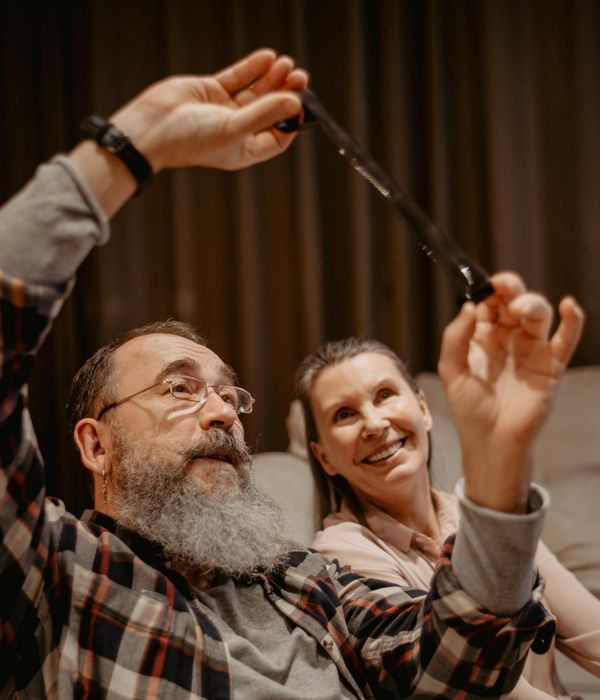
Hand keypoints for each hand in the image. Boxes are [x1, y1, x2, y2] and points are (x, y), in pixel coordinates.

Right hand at [110, 48, 307, 171]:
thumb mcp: (233, 129)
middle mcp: (236, 130)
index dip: (291, 121)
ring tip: (287, 63)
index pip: (277, 137)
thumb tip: (294, 102)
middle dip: (285, 93)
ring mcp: (224, 110)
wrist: (151, 128)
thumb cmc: (189, 140)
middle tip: (300, 77)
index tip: (301, 104)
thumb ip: (264, 113)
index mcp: (244, 150)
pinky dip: (252, 67)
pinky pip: (237, 77)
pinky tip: (268, 57)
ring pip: (255, 91)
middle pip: (269, 110)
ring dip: (271, 78)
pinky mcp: (211, 91)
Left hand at [437, 272, 583, 511]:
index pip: (488, 304)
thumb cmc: (469, 409)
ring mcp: (531, 349)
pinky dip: (573, 320)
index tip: (484, 287)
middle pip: (513, 302)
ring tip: (521, 310)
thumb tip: (470, 306)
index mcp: (482, 336)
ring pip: (538, 314)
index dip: (487, 292)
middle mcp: (508, 338)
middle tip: (503, 287)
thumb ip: (456, 338)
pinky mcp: (551, 365)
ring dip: (532, 303)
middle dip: (510, 289)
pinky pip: (566, 339)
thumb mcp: (451, 371)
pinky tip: (569, 306)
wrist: (491, 442)